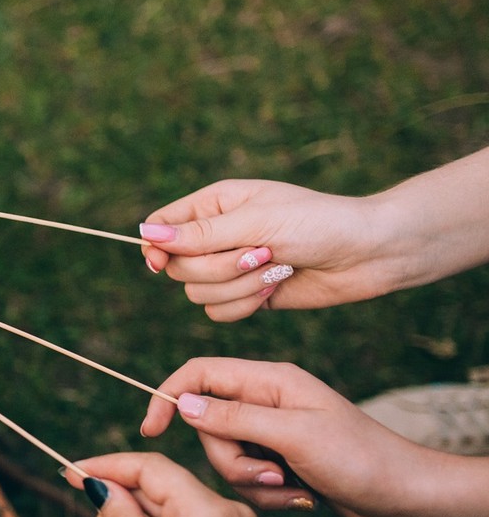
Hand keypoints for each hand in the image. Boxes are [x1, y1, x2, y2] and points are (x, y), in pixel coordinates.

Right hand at [139, 179, 394, 320]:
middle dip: (218, 267)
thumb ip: (199, 234)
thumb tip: (146, 235)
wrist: (369, 253)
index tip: (162, 264)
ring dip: (239, 286)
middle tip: (260, 253)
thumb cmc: (318, 223)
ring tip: (277, 268)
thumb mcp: (257, 222)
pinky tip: (276, 288)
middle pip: (179, 266)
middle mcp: (217, 235)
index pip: (161, 226)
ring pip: (197, 292)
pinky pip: (219, 312)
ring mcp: (231, 267)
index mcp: (215, 204)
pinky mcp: (247, 295)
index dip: (156, 247)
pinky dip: (246, 305)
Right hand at [141, 357, 452, 516]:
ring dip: (252, 482)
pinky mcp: (280, 463)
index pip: (199, 374)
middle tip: (270, 473)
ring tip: (292, 487)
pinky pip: (247, 480)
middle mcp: (267, 402)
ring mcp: (273, 434)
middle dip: (230, 460)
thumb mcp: (293, 436)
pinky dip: (267, 495)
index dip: (169, 396)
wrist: (407, 499)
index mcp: (270, 381)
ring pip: (225, 458)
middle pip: (208, 427)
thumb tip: (184, 404)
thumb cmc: (361, 459)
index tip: (151, 431)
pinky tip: (301, 496)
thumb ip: (234, 418)